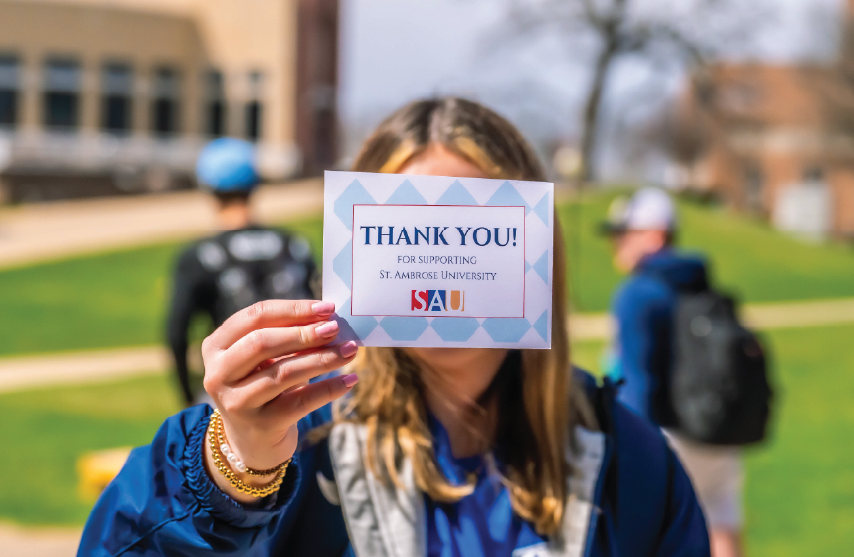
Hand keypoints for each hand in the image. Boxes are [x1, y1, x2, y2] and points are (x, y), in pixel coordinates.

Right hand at [200, 300, 357, 501]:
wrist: (252, 442)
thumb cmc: (261, 386)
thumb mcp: (263, 359)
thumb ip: (286, 336)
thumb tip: (328, 320)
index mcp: (216, 346)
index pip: (255, 317)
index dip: (293, 309)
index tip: (326, 308)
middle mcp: (218, 374)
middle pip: (263, 343)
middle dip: (304, 333)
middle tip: (335, 329)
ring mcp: (237, 402)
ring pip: (284, 372)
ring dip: (322, 358)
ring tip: (350, 350)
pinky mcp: (261, 425)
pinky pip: (301, 401)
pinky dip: (329, 388)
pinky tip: (350, 379)